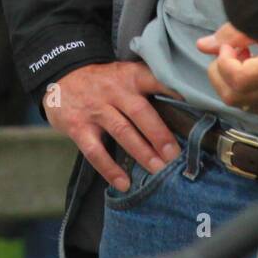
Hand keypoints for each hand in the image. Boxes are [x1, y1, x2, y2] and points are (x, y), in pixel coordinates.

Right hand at [43, 61, 182, 189]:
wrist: (61, 74)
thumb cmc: (103, 81)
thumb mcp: (125, 74)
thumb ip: (148, 88)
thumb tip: (185, 111)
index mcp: (131, 76)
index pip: (157, 80)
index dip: (176, 93)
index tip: (196, 110)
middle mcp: (114, 91)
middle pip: (141, 112)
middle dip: (160, 136)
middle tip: (176, 157)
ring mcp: (95, 108)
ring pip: (122, 131)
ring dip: (142, 152)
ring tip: (158, 170)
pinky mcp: (78, 126)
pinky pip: (95, 150)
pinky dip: (109, 169)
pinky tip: (123, 183)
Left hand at [197, 23, 257, 116]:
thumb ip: (233, 34)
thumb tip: (202, 46)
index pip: (237, 78)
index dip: (224, 61)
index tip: (230, 46)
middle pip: (232, 95)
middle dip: (220, 73)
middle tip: (230, 52)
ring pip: (239, 103)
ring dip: (231, 81)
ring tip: (243, 59)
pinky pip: (252, 106)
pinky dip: (243, 91)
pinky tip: (252, 72)